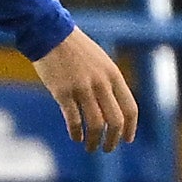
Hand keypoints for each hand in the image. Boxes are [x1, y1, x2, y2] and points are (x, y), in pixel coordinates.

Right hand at [32, 28, 137, 152]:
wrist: (50, 33)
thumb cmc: (76, 49)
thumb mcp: (101, 62)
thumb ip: (109, 83)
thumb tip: (113, 109)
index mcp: (113, 75)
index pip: (130, 108)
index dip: (131, 128)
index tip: (128, 139)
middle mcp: (101, 83)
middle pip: (115, 121)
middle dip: (114, 139)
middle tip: (108, 148)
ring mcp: (82, 88)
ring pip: (95, 124)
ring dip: (94, 140)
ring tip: (91, 147)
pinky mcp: (62, 92)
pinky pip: (73, 120)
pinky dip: (76, 133)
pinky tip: (76, 137)